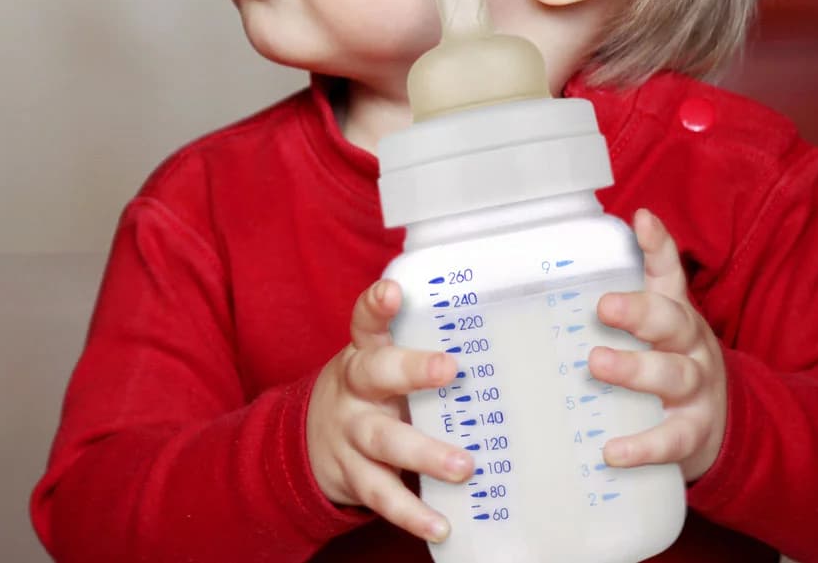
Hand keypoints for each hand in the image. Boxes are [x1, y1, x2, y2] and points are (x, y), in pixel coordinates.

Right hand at [307, 279, 473, 542]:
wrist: (308, 442)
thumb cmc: (370, 397)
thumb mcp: (381, 369)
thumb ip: (420, 361)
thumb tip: (510, 352)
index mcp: (364, 355)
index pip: (365, 323)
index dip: (377, 306)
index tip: (394, 292)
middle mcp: (353, 390)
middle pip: (374, 375)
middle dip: (410, 371)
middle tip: (449, 368)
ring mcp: (350, 434)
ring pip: (382, 440)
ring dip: (423, 452)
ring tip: (463, 466)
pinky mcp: (354, 475)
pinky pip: (382, 494)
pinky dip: (412, 512)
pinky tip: (440, 524)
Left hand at [589, 208, 727, 480]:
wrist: (719, 427)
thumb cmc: (666, 365)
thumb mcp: (653, 330)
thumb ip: (618, 300)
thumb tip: (564, 262)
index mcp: (674, 315)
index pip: (668, 273)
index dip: (657, 246)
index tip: (641, 220)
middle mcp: (690, 346)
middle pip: (672, 321)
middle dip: (639, 311)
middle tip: (604, 306)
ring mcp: (696, 390)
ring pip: (673, 374)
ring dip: (635, 370)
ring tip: (597, 363)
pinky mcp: (693, 432)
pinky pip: (672, 438)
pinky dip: (644, 446)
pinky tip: (613, 451)